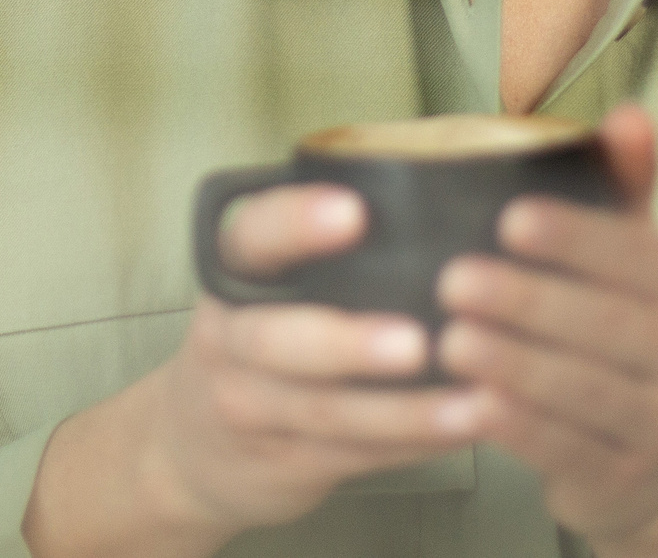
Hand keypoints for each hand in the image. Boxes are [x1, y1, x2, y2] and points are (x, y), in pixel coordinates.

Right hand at [25, 182, 477, 557]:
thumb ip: (321, 251)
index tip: (353, 212)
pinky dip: (411, 445)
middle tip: (416, 341)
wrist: (187, 448)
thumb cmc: (253, 340)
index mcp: (232, 274)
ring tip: (470, 402)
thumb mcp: (259, 286)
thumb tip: (439, 196)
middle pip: (277, 341)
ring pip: (326, 412)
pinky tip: (462, 428)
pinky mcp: (282, 462)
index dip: (297, 222)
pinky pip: (352, 455)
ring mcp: (249, 406)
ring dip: (404, 411)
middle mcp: (229, 339)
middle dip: (349, 343)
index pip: (252, 237)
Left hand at [435, 102, 657, 557]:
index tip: (509, 219)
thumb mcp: (625, 255)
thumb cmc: (619, 327)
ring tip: (451, 340)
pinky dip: (519, 429)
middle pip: (607, 325)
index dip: (574, 238)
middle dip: (528, 301)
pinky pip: (568, 450)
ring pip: (586, 390)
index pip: (635, 255)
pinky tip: (470, 406)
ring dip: (515, 364)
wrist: (650, 454)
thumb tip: (629, 113)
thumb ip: (621, 185)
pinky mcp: (624, 477)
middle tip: (453, 279)